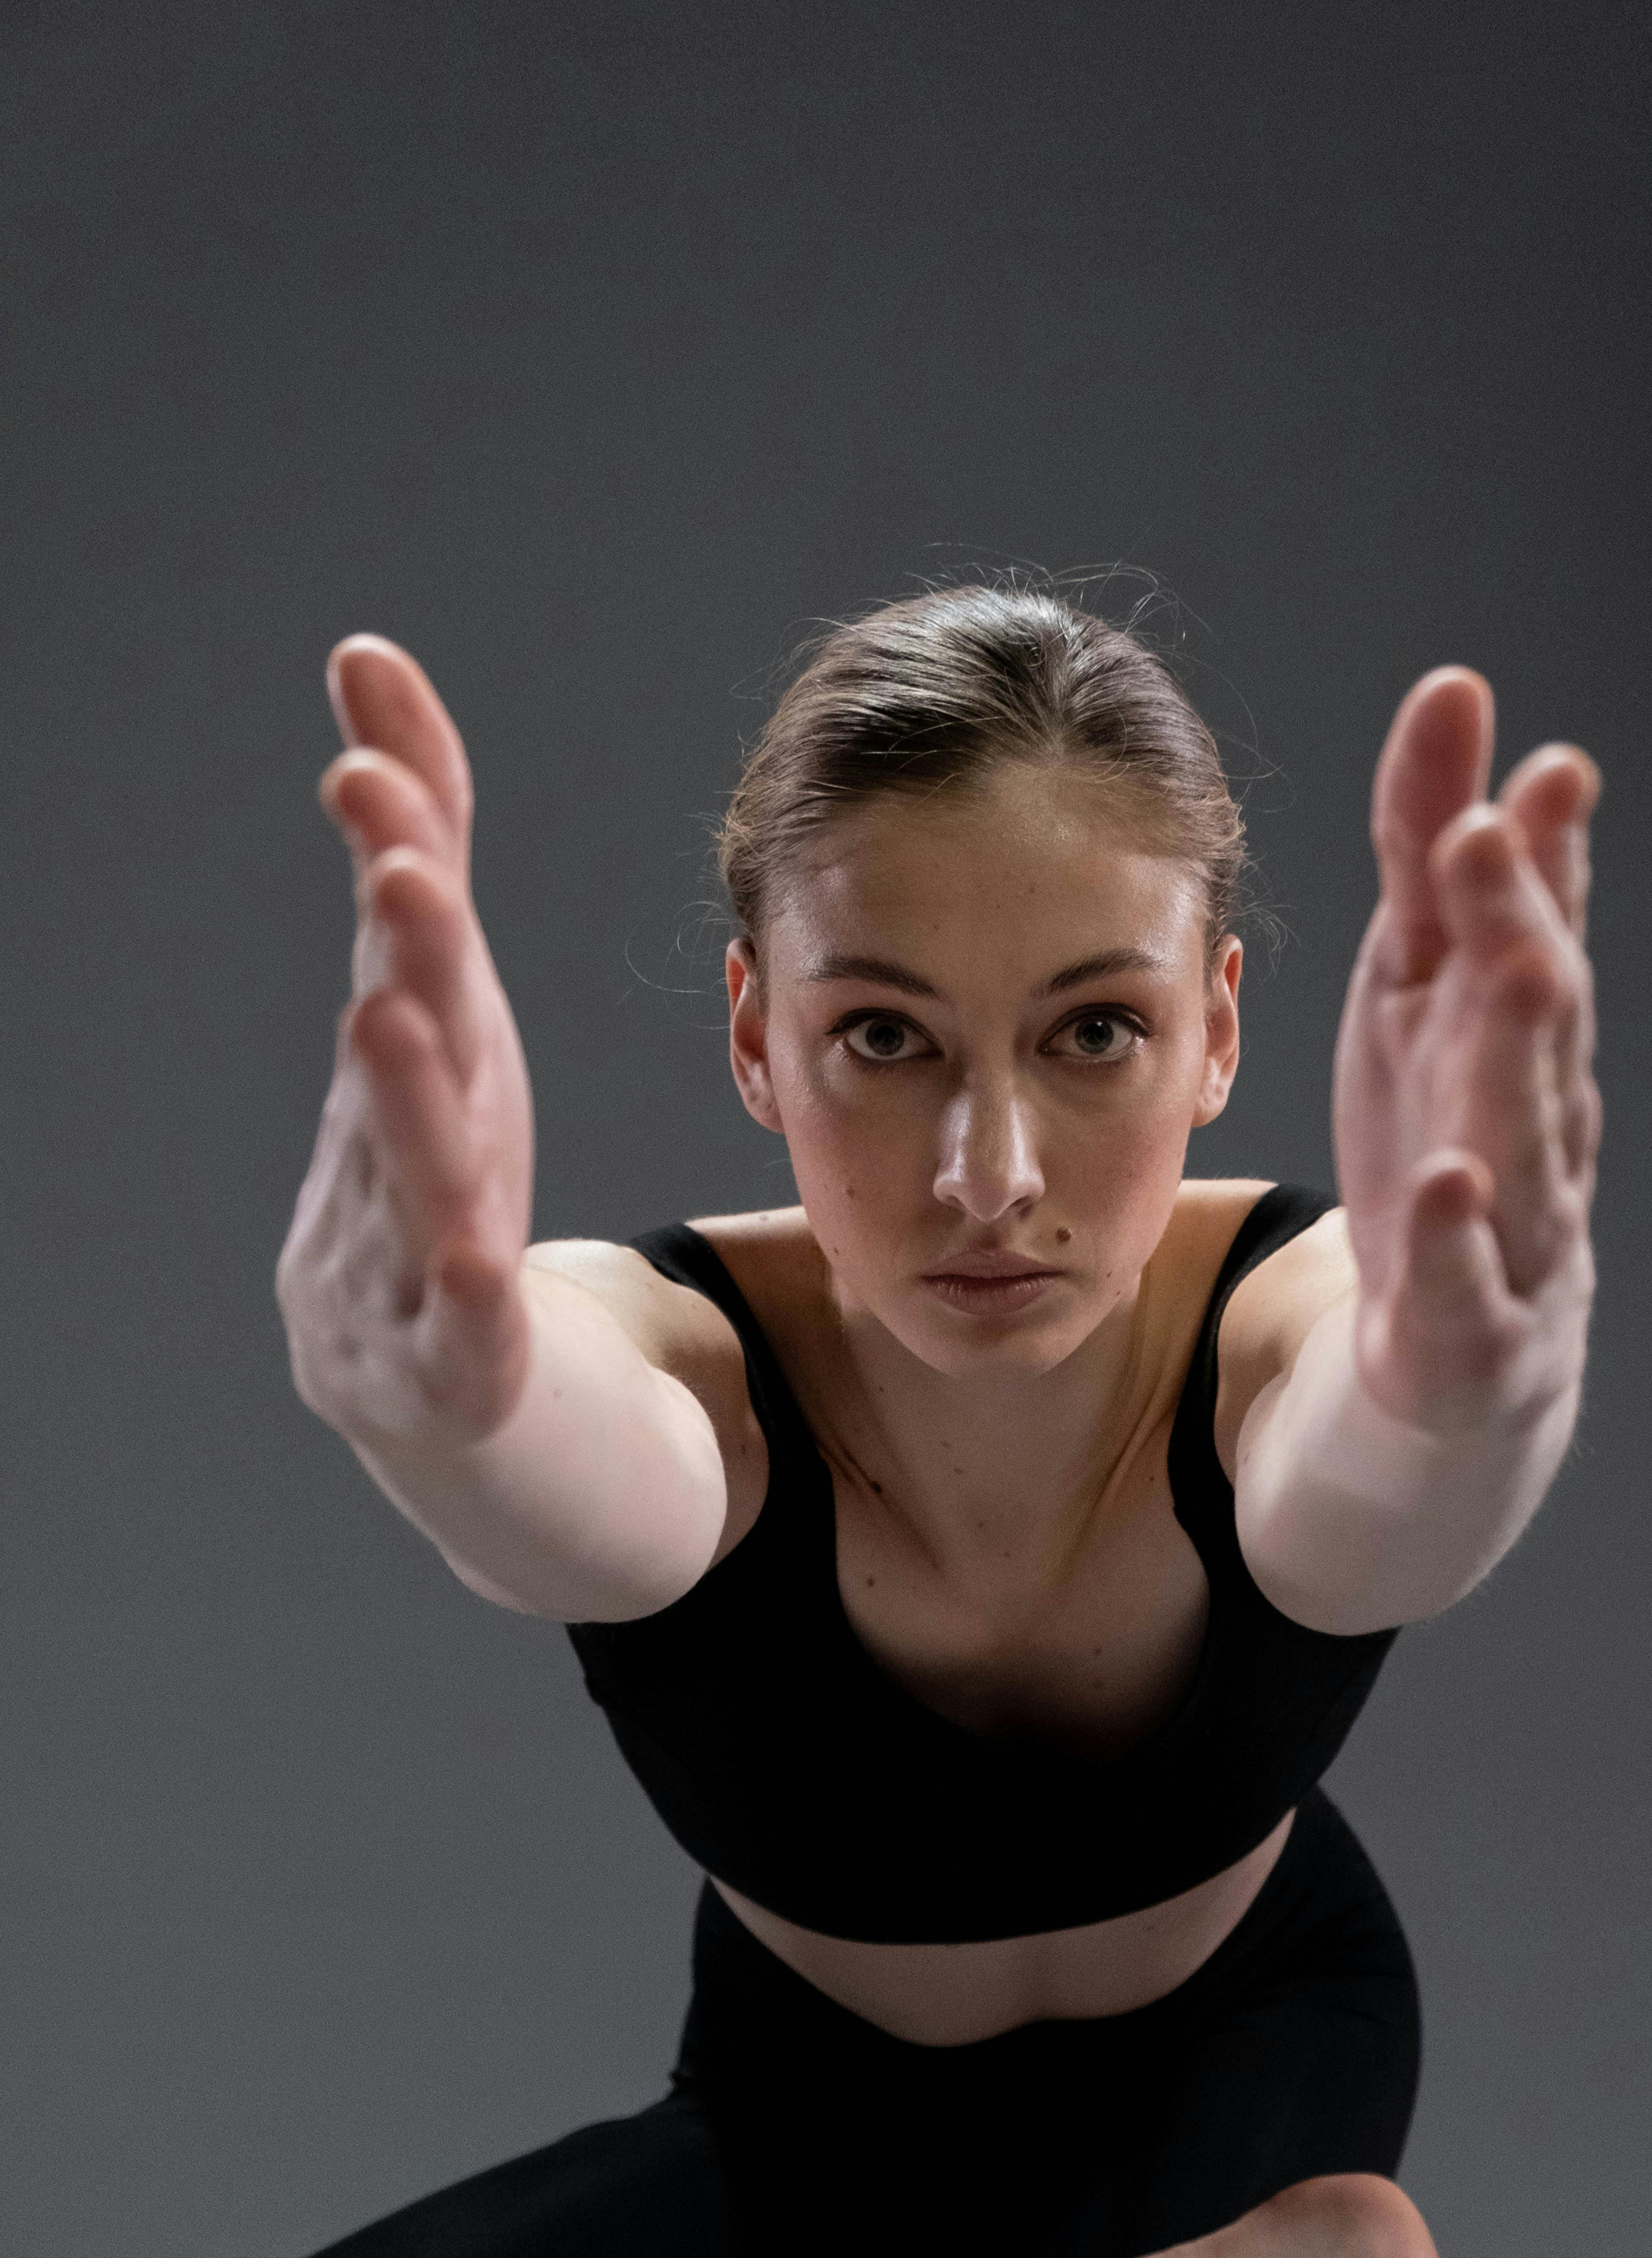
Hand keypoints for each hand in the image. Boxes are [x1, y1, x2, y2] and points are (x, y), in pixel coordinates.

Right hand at [276, 639, 534, 1446]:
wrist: (416, 1388)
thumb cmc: (436, 1161)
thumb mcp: (451, 1001)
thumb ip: (426, 844)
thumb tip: (374, 664)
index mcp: (410, 1048)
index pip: (406, 929)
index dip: (396, 837)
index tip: (371, 747)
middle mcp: (387, 1137)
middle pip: (402, 1033)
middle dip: (402, 946)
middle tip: (399, 858)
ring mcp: (400, 1249)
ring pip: (412, 1168)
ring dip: (405, 1094)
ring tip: (391, 1017)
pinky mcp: (446, 1358)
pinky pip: (458, 1317)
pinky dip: (459, 1282)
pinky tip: (470, 1250)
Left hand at [1332, 668, 1600, 1435]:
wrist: (1461, 1351)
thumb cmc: (1445, 1138)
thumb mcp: (1415, 985)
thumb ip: (1425, 852)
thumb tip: (1455, 689)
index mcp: (1514, 1027)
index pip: (1536, 923)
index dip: (1540, 848)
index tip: (1540, 765)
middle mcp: (1537, 1112)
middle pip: (1539, 1009)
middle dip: (1522, 919)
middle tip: (1490, 831)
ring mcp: (1517, 1220)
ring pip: (1527, 1131)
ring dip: (1518, 1051)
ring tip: (1512, 969)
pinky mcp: (1474, 1320)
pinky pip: (1468, 1276)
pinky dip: (1457, 1234)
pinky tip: (1446, 1184)